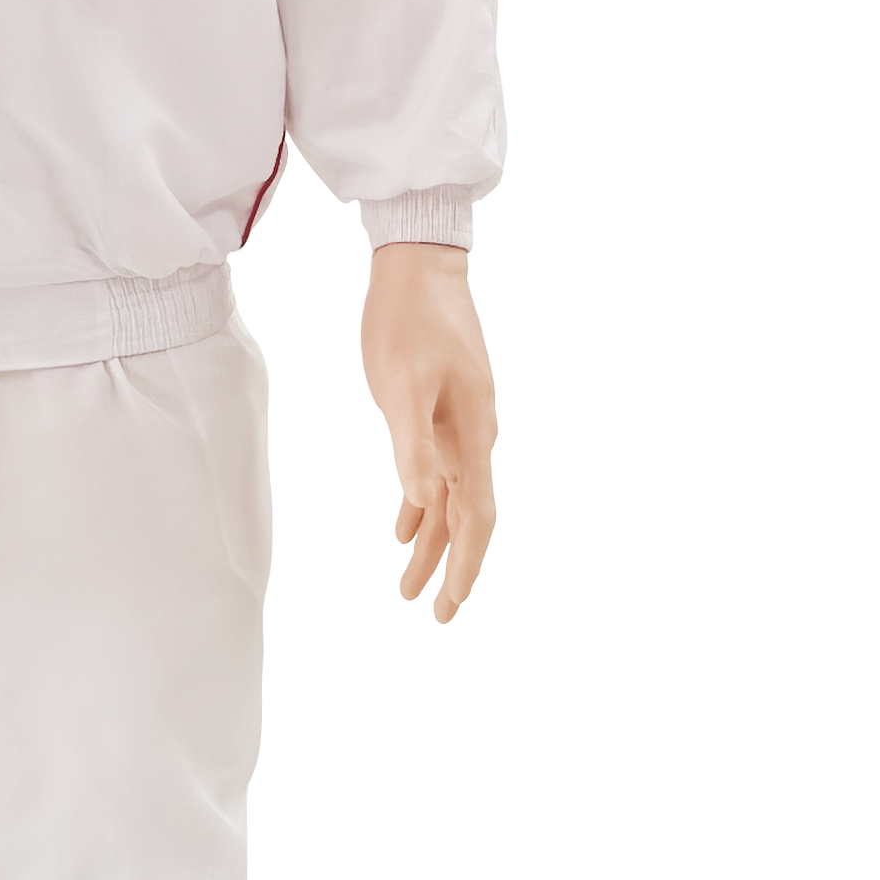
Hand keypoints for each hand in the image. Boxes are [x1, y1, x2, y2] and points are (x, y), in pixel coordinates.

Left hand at [361, 242, 498, 621]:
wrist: (419, 265)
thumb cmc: (409, 320)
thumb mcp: (402, 384)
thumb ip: (413, 445)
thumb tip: (425, 502)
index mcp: (471, 436)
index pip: (477, 517)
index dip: (466, 564)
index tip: (452, 604)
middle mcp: (473, 437)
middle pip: (468, 517)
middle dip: (453, 567)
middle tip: (437, 614)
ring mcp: (458, 424)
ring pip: (450, 499)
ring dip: (432, 542)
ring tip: (410, 586)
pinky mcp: (439, 410)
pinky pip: (436, 473)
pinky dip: (422, 505)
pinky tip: (404, 526)